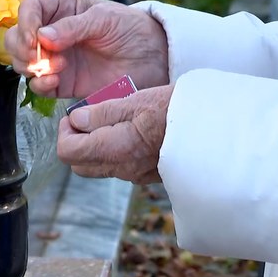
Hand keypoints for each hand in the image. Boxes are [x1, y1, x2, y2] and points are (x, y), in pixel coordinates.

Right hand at [4, 0, 168, 98]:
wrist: (151, 60)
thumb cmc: (130, 30)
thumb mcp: (104, 19)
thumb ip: (73, 27)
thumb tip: (42, 37)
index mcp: (63, 9)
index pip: (30, 9)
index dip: (26, 22)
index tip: (34, 37)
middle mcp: (53, 34)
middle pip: (16, 38)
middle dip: (21, 48)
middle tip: (38, 56)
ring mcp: (56, 59)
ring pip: (22, 63)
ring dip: (30, 66)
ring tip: (55, 67)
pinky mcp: (63, 83)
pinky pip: (39, 86)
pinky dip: (40, 84)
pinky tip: (54, 80)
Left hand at [56, 84, 173, 183]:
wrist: (213, 127)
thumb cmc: (176, 109)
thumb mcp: (135, 101)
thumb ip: (101, 113)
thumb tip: (75, 119)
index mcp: (115, 149)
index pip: (68, 152)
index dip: (64, 132)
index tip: (74, 114)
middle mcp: (123, 168)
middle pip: (79, 165)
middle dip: (76, 141)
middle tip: (88, 117)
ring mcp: (136, 174)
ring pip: (99, 167)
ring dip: (95, 146)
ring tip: (111, 121)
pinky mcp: (148, 175)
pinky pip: (119, 167)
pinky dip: (113, 151)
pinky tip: (129, 131)